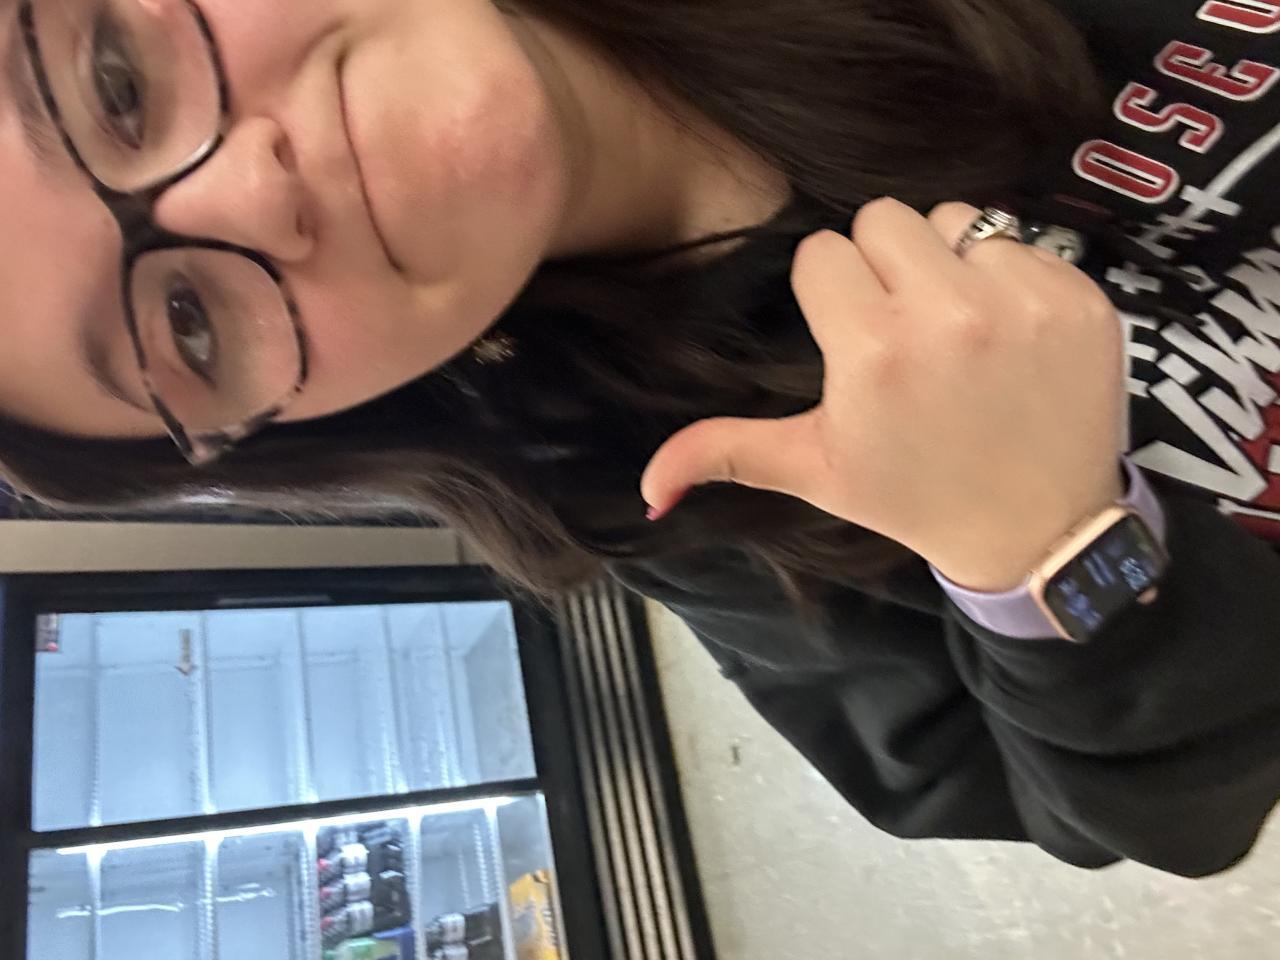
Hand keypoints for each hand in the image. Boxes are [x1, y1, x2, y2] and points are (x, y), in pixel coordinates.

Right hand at [641, 198, 1127, 591]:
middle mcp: (946, 315)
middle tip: (899, 326)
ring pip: (953, 218)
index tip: (850, 338)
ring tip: (955, 327)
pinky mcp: (1080, 297)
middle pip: (882, 218)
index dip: (828, 293)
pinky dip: (1007, 277)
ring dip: (945, 262)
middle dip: (880, 265)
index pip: (821, 253)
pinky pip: (1021, 242)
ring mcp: (1022, 301)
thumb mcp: (817, 474)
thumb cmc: (916, 496)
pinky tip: (1008, 337)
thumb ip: (726, 455)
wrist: (1041, 529)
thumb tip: (646, 487)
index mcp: (871, 353)